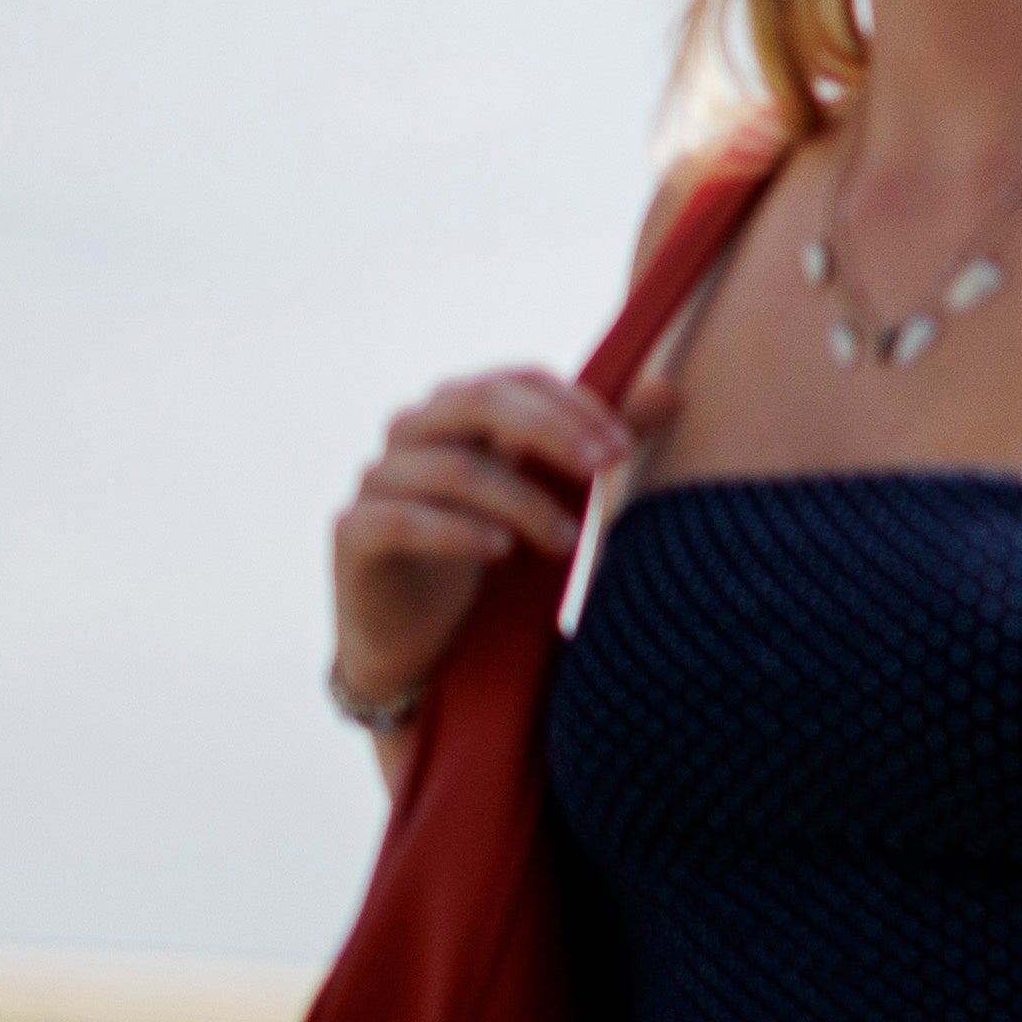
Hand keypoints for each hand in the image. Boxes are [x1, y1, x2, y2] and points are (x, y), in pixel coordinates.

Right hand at [328, 366, 630, 723]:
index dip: (571, 403)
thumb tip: (668, 390)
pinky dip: (458, 532)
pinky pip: (401, 519)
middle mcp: (412, 435)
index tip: (623, 446)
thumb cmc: (493, 553)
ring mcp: (376, 481)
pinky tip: (501, 550)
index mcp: (460, 413)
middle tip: (606, 468)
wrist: (422, 640)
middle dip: (549, 430)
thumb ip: (600, 444)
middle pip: (476, 401)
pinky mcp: (353, 534)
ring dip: (521, 499)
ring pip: (450, 467)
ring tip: (568, 541)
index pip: (516, 381)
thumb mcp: (553, 495)